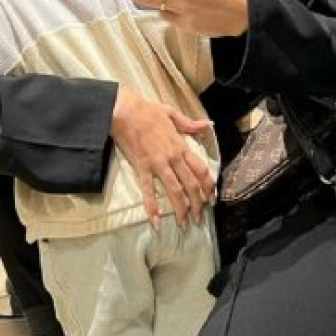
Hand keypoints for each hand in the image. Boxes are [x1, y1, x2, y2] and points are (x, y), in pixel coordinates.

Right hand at [111, 86, 214, 228]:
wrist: (125, 111)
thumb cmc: (147, 111)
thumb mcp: (172, 113)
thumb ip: (190, 124)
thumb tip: (206, 125)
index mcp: (181, 145)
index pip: (201, 169)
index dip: (208, 186)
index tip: (211, 198)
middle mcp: (173, 157)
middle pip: (191, 184)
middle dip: (197, 204)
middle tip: (199, 218)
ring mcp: (157, 164)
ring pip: (174, 190)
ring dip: (181, 209)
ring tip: (184, 224)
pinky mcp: (141, 168)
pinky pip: (148, 191)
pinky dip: (152, 207)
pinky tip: (156, 221)